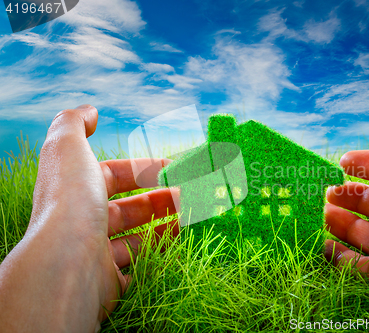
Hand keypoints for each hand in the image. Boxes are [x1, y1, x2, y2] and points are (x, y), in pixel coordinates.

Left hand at [0, 105, 178, 331]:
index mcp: (77, 190)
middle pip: (130, 206)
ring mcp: (97, 252)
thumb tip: (91, 111)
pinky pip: (138, 264)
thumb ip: (75, 124)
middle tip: (192, 193)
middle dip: (163, 196)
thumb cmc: (71, 203)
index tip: (179, 166)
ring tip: (192, 214)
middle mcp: (85, 221)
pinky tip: (178, 239)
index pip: (117, 175)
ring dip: (166, 222)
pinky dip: (159, 251)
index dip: (148, 168)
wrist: (65, 265)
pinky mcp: (108, 281)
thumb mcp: (67, 148)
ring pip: (137, 235)